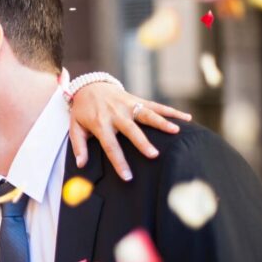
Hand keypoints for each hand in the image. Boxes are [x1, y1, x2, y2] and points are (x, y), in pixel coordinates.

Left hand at [68, 82, 191, 179]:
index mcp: (100, 123)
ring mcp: (128, 105)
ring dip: (161, 122)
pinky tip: (186, 118)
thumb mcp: (75, 127)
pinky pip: (156, 105)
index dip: (119, 162)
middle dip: (142, 142)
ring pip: (147, 114)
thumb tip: (81, 165)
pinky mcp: (137, 99)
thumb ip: (79, 146)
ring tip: (176, 131)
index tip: (127, 177)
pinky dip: (171, 111)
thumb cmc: (83, 111)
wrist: (89, 85)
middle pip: (131, 130)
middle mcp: (116, 114)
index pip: (110, 146)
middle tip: (154, 155)